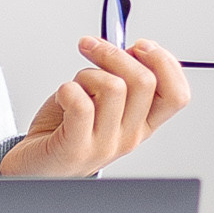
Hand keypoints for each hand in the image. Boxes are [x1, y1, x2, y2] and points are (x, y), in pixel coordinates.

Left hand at [0, 36, 190, 178]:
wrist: (36, 166)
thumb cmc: (66, 130)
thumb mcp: (103, 101)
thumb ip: (122, 77)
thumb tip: (134, 48)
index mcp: (142, 125)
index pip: (177, 95)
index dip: (164, 62)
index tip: (140, 46)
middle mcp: (129, 137)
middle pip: (144, 81)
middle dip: (115, 53)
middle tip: (91, 48)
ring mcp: (105, 145)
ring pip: (113, 87)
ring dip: (87, 73)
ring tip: (75, 85)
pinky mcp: (76, 147)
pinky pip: (80, 103)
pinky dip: (67, 89)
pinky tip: (63, 97)